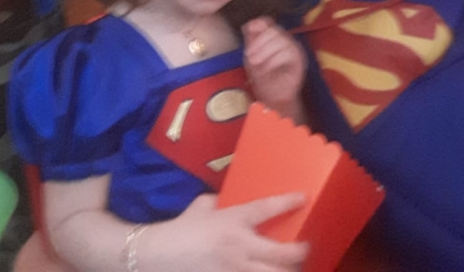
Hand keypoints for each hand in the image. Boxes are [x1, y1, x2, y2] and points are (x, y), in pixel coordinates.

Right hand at [148, 192, 308, 271]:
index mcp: (233, 221)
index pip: (267, 208)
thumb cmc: (182, 229)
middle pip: (284, 254)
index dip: (288, 202)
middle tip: (305, 247)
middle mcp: (241, 247)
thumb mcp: (202, 206)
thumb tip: (229, 199)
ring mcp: (237, 271)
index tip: (302, 198)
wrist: (158, 256)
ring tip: (292, 268)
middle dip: (301, 252)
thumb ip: (219, 202)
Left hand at [243, 17, 306, 120]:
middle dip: (259, 42)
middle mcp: (285, 40)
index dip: (259, 23)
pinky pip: (288, 52)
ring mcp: (294, 48)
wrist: (273, 98)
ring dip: (264, 51)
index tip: (249, 29)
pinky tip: (267, 69)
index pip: (267, 22)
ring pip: (281, 40)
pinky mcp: (300, 59)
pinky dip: (274, 60)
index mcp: (273, 37)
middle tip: (249, 57)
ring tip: (256, 64)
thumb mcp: (251, 56)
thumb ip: (251, 40)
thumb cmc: (262, 77)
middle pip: (273, 30)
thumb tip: (249, 24)